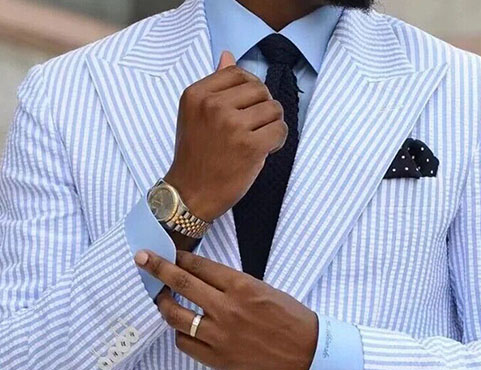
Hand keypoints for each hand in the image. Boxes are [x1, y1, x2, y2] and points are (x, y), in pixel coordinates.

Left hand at [135, 249, 317, 369]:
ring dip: (163, 304)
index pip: (199, 266)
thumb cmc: (290, 319)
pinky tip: (183, 328)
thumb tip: (203, 279)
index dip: (179, 258)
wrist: (306, 353)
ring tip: (161, 299)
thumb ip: (233, 286)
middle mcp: (227, 308)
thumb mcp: (265, 290)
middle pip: (181, 283)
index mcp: (241, 286)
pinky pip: (185, 343)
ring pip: (176, 316)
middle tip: (142, 258)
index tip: (168, 254)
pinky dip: (180, 333)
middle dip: (157, 268)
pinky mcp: (218, 359)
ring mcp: (220, 335)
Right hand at [165, 51, 287, 221]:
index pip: (238, 73)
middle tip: (255, 126)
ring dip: (272, 124)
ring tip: (260, 138)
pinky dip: (278, 140)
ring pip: (273, 108)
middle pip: (259, 89)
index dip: (249, 90)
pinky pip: (280, 130)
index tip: (246, 108)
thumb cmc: (195, 157)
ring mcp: (232, 126)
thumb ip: (214, 86)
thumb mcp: (194, 115)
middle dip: (263, 107)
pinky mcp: (250, 146)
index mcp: (197, 94)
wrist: (190, 194)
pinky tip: (266, 149)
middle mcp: (213, 106)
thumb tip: (227, 56)